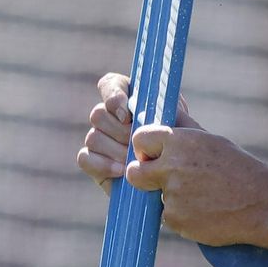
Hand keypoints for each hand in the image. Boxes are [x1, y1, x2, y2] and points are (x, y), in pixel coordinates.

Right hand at [77, 73, 199, 194]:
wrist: (177, 181)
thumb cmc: (182, 149)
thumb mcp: (183, 128)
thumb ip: (171, 112)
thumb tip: (151, 111)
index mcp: (131, 99)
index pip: (110, 85)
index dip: (113, 95)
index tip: (127, 114)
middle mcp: (111, 117)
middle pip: (98, 113)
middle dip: (119, 131)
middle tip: (138, 145)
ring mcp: (101, 140)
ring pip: (93, 136)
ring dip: (116, 150)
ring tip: (135, 162)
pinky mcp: (94, 162)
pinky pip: (84, 158)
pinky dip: (102, 164)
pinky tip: (122, 172)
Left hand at [124, 125, 267, 248]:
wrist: (263, 207)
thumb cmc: (241, 170)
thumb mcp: (213, 142)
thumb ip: (185, 130)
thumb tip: (168, 111)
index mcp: (181, 142)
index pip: (140, 139)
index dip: (146, 148)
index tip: (153, 155)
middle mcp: (171, 167)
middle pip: (135, 171)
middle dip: (143, 175)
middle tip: (160, 178)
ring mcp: (172, 196)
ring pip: (157, 196)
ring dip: (173, 197)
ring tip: (203, 196)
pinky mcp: (175, 220)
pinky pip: (169, 216)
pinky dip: (183, 216)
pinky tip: (205, 211)